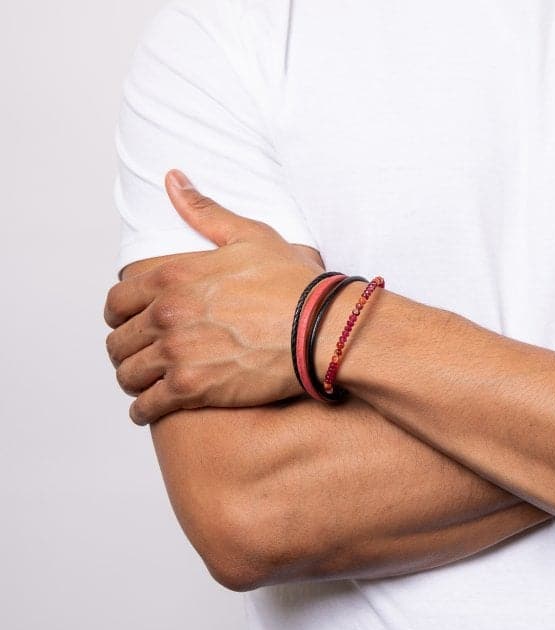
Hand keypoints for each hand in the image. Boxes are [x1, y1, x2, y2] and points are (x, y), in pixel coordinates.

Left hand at [104, 170, 321, 423]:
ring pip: (127, 373)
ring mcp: (177, 353)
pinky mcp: (192, 389)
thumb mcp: (249, 235)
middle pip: (118, 338)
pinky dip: (142, 410)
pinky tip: (148, 408)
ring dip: (131, 378)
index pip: (117, 299)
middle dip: (124, 346)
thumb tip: (172, 179)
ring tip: (142, 382)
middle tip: (137, 354)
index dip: (118, 312)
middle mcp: (166, 314)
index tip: (128, 320)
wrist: (322, 327)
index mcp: (173, 276)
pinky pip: (147, 406)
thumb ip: (203, 210)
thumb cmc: (293, 283)